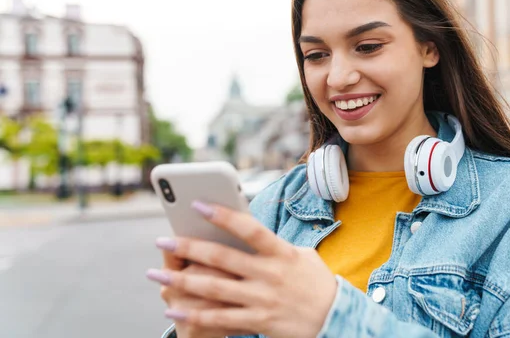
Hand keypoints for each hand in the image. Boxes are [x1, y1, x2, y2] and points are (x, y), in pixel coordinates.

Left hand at [150, 201, 337, 337]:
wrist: (336, 320)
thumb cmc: (316, 282)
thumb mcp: (301, 256)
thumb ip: (272, 245)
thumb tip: (242, 231)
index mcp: (281, 253)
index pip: (249, 229)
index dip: (223, 215)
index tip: (197, 204)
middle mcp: (270, 275)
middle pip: (223, 259)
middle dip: (189, 248)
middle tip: (162, 239)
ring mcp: (263, 300)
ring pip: (215, 289)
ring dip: (182, 281)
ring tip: (155, 275)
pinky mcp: (258, 322)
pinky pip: (220, 319)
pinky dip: (194, 315)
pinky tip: (173, 309)